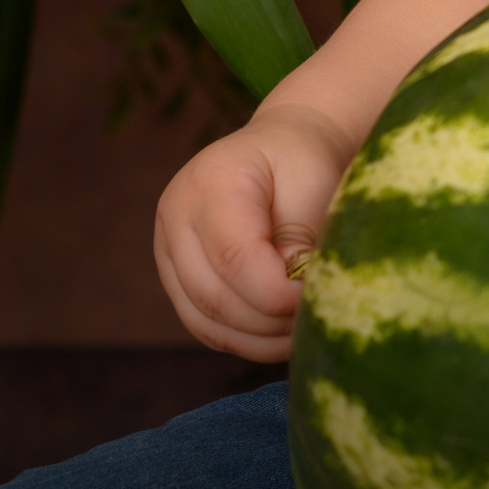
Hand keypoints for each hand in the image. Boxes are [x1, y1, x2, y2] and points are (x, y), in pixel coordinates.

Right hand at [153, 100, 354, 360]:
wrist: (285, 148)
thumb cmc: (307, 164)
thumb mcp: (317, 187)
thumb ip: (301, 242)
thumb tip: (290, 298)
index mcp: (210, 182)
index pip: (235, 257)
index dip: (279, 292)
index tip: (320, 296)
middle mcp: (175, 217)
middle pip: (214, 296)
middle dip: (270, 320)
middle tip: (318, 318)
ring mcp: (168, 250)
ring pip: (206, 321)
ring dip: (259, 338)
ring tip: (304, 330)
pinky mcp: (177, 279)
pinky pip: (206, 327)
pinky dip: (247, 340)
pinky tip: (282, 336)